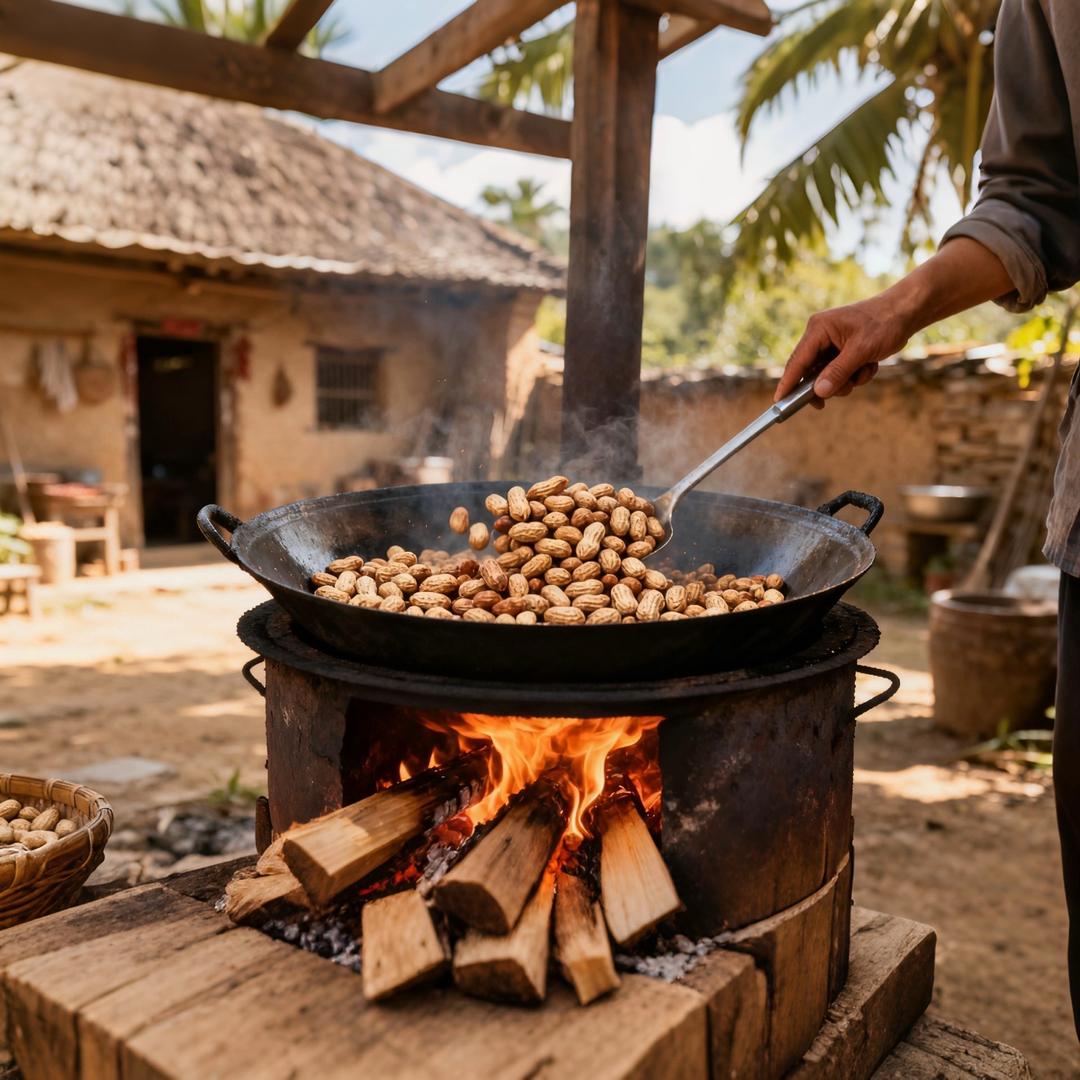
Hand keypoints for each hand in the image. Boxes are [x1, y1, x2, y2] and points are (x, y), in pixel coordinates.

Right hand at [774, 295, 912, 404]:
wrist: (907, 311)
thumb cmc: (884, 324)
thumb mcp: (861, 351)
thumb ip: (837, 372)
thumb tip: (818, 393)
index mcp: (818, 329)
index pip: (797, 361)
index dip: (788, 383)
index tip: (778, 402)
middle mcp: (820, 335)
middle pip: (811, 372)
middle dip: (829, 383)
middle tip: (844, 390)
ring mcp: (831, 343)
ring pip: (828, 375)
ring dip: (847, 380)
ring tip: (865, 370)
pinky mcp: (842, 350)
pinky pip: (841, 372)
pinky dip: (856, 374)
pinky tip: (870, 365)